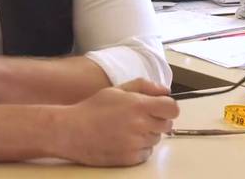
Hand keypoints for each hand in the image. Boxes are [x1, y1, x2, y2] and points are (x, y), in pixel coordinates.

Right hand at [55, 78, 179, 166]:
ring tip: (127, 129)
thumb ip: (144, 86)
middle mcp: (140, 125)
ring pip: (156, 139)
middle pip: (166, 125)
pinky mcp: (130, 158)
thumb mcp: (117, 89)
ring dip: (147, 135)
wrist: (72, 131)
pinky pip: (146, 153)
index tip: (161, 108)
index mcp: (139, 105)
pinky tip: (123, 141)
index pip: (172, 108)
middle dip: (157, 121)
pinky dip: (139, 148)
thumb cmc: (93, 109)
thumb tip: (165, 90)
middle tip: (140, 119)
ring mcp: (135, 143)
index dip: (168, 108)